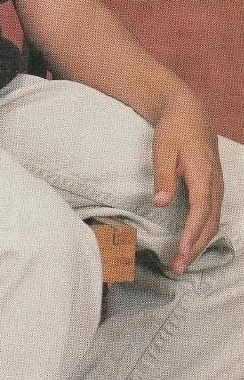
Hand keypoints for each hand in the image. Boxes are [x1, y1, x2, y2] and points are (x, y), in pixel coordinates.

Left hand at [151, 86, 223, 273]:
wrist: (189, 112)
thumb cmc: (174, 129)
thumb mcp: (163, 148)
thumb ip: (163, 176)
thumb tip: (161, 203)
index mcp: (203, 173)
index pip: (200, 210)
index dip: (191, 234)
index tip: (181, 251)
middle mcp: (215, 183)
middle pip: (209, 222)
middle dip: (195, 247)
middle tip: (177, 267)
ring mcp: (217, 185)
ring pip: (213, 221)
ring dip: (199, 243)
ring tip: (182, 261)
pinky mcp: (214, 186)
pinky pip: (212, 214)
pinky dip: (203, 232)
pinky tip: (191, 243)